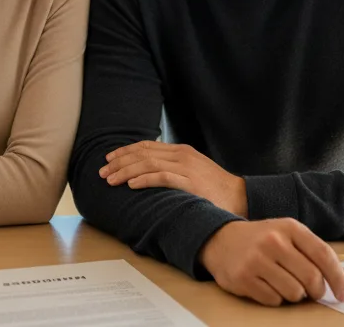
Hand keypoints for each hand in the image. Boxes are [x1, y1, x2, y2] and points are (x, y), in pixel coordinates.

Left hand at [99, 141, 247, 216]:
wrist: (241, 196)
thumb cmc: (215, 188)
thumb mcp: (192, 171)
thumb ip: (174, 168)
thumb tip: (150, 172)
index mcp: (180, 150)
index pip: (146, 146)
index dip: (125, 151)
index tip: (109, 158)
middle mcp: (181, 155)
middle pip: (143, 153)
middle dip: (119, 161)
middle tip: (102, 171)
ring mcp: (186, 167)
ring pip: (148, 164)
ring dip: (126, 171)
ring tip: (110, 180)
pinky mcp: (190, 182)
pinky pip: (162, 177)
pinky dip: (144, 179)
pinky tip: (131, 184)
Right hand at [200, 219, 343, 306]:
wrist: (221, 239)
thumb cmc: (263, 240)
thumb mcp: (290, 238)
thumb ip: (318, 256)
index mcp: (289, 228)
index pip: (323, 255)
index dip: (338, 278)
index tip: (343, 293)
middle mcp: (273, 241)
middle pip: (312, 278)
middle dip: (317, 291)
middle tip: (313, 292)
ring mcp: (256, 260)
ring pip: (294, 292)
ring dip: (295, 295)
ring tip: (285, 284)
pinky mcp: (243, 278)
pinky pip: (273, 300)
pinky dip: (276, 298)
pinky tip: (268, 286)